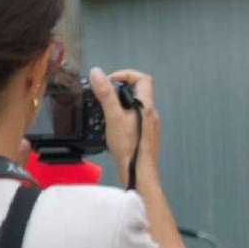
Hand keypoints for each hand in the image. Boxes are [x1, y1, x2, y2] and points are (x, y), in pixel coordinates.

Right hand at [90, 67, 159, 187]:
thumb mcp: (113, 117)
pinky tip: (111, 128)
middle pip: (137, 92)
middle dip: (119, 90)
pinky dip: (122, 118)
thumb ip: (106, 94)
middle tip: (104, 96)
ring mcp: (149, 126)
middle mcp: (151, 114)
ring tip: (105, 112)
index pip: (142, 79)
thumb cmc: (129, 148)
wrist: (138, 173)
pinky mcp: (144, 136)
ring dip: (119, 105)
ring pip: (134, 107)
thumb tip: (97, 73)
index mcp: (146, 106)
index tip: (110, 81)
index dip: (126, 74)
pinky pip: (133, 120)